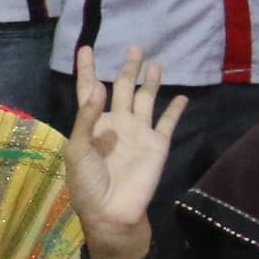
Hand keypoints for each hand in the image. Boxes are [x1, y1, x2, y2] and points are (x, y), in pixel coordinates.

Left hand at [62, 44, 181, 244]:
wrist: (112, 212)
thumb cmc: (87, 183)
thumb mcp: (77, 150)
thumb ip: (87, 118)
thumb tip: (100, 86)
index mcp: (93, 123)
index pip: (89, 89)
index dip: (88, 69)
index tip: (87, 47)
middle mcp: (117, 123)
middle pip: (122, 87)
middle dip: (127, 68)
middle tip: (134, 46)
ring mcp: (138, 132)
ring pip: (146, 99)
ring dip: (150, 81)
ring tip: (154, 63)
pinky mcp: (157, 144)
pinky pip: (168, 122)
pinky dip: (175, 109)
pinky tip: (181, 96)